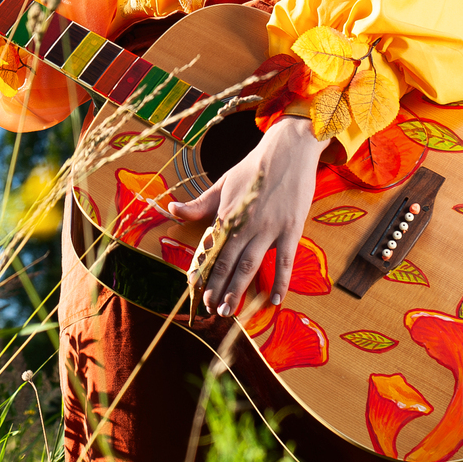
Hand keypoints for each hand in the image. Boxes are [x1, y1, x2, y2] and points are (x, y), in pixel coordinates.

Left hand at [167, 115, 322, 316]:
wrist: (287, 150)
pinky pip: (284, 260)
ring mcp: (268, 228)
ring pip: (249, 266)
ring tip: (229, 311)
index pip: (209, 250)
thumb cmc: (253, 168)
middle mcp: (244, 224)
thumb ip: (199, 203)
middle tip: (211, 310)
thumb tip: (171, 209)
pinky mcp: (291, 228)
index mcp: (225, 214)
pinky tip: (273, 300)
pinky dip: (280, 282)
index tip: (194, 292)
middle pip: (227, 263)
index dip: (201, 273)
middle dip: (216, 289)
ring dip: (238, 291)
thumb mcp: (222, 183)